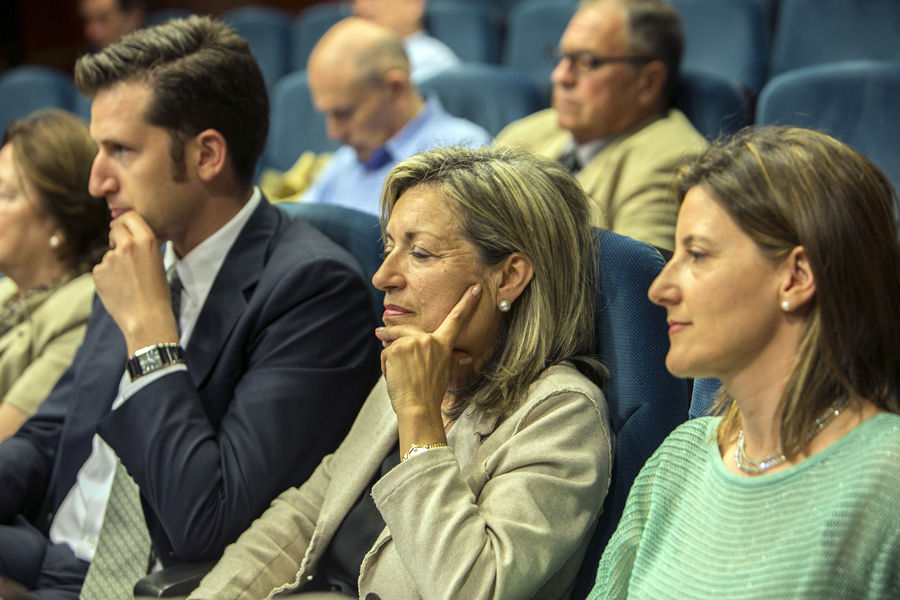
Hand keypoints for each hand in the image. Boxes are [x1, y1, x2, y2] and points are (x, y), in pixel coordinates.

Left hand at [92, 211, 178, 354]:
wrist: (147, 318)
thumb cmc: (157, 293)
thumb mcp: (157, 261)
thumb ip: (142, 246)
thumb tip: (127, 237)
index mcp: (146, 240)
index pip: (130, 216)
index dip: (126, 222)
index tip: (124, 229)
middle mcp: (127, 245)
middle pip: (115, 228)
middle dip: (117, 236)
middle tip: (122, 251)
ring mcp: (110, 258)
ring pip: (108, 253)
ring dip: (114, 263)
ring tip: (128, 282)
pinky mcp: (98, 271)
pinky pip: (101, 269)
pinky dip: (107, 277)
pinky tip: (119, 289)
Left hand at [376, 285, 481, 420]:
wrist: (418, 408)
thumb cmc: (430, 394)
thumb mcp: (443, 371)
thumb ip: (445, 357)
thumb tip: (466, 357)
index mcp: (443, 345)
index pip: (457, 320)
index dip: (467, 303)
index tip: (476, 288)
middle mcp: (429, 340)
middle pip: (405, 329)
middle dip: (390, 332)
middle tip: (379, 332)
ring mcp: (413, 343)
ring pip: (393, 344)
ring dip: (390, 359)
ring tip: (399, 377)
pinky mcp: (397, 348)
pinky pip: (386, 353)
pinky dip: (386, 366)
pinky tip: (395, 378)